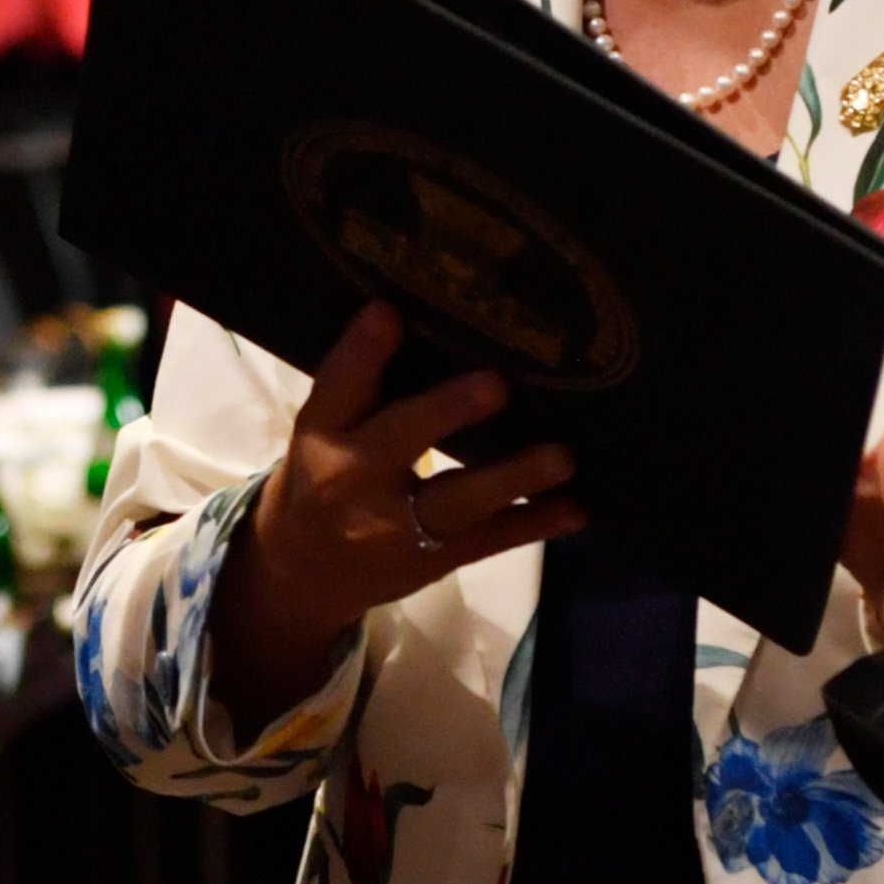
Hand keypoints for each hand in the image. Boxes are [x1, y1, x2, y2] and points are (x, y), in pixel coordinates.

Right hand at [211, 303, 579, 728]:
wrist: (307, 571)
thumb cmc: (326, 473)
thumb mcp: (326, 428)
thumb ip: (364, 383)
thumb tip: (420, 312)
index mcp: (324, 433)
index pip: (338, 385)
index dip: (362, 350)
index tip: (390, 312)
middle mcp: (355, 478)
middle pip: (400, 441)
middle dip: (446, 413)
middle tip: (497, 385)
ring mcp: (397, 527)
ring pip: (456, 501)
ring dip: (512, 479)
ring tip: (562, 457)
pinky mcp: (435, 559)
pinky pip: (488, 541)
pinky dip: (533, 524)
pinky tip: (576, 509)